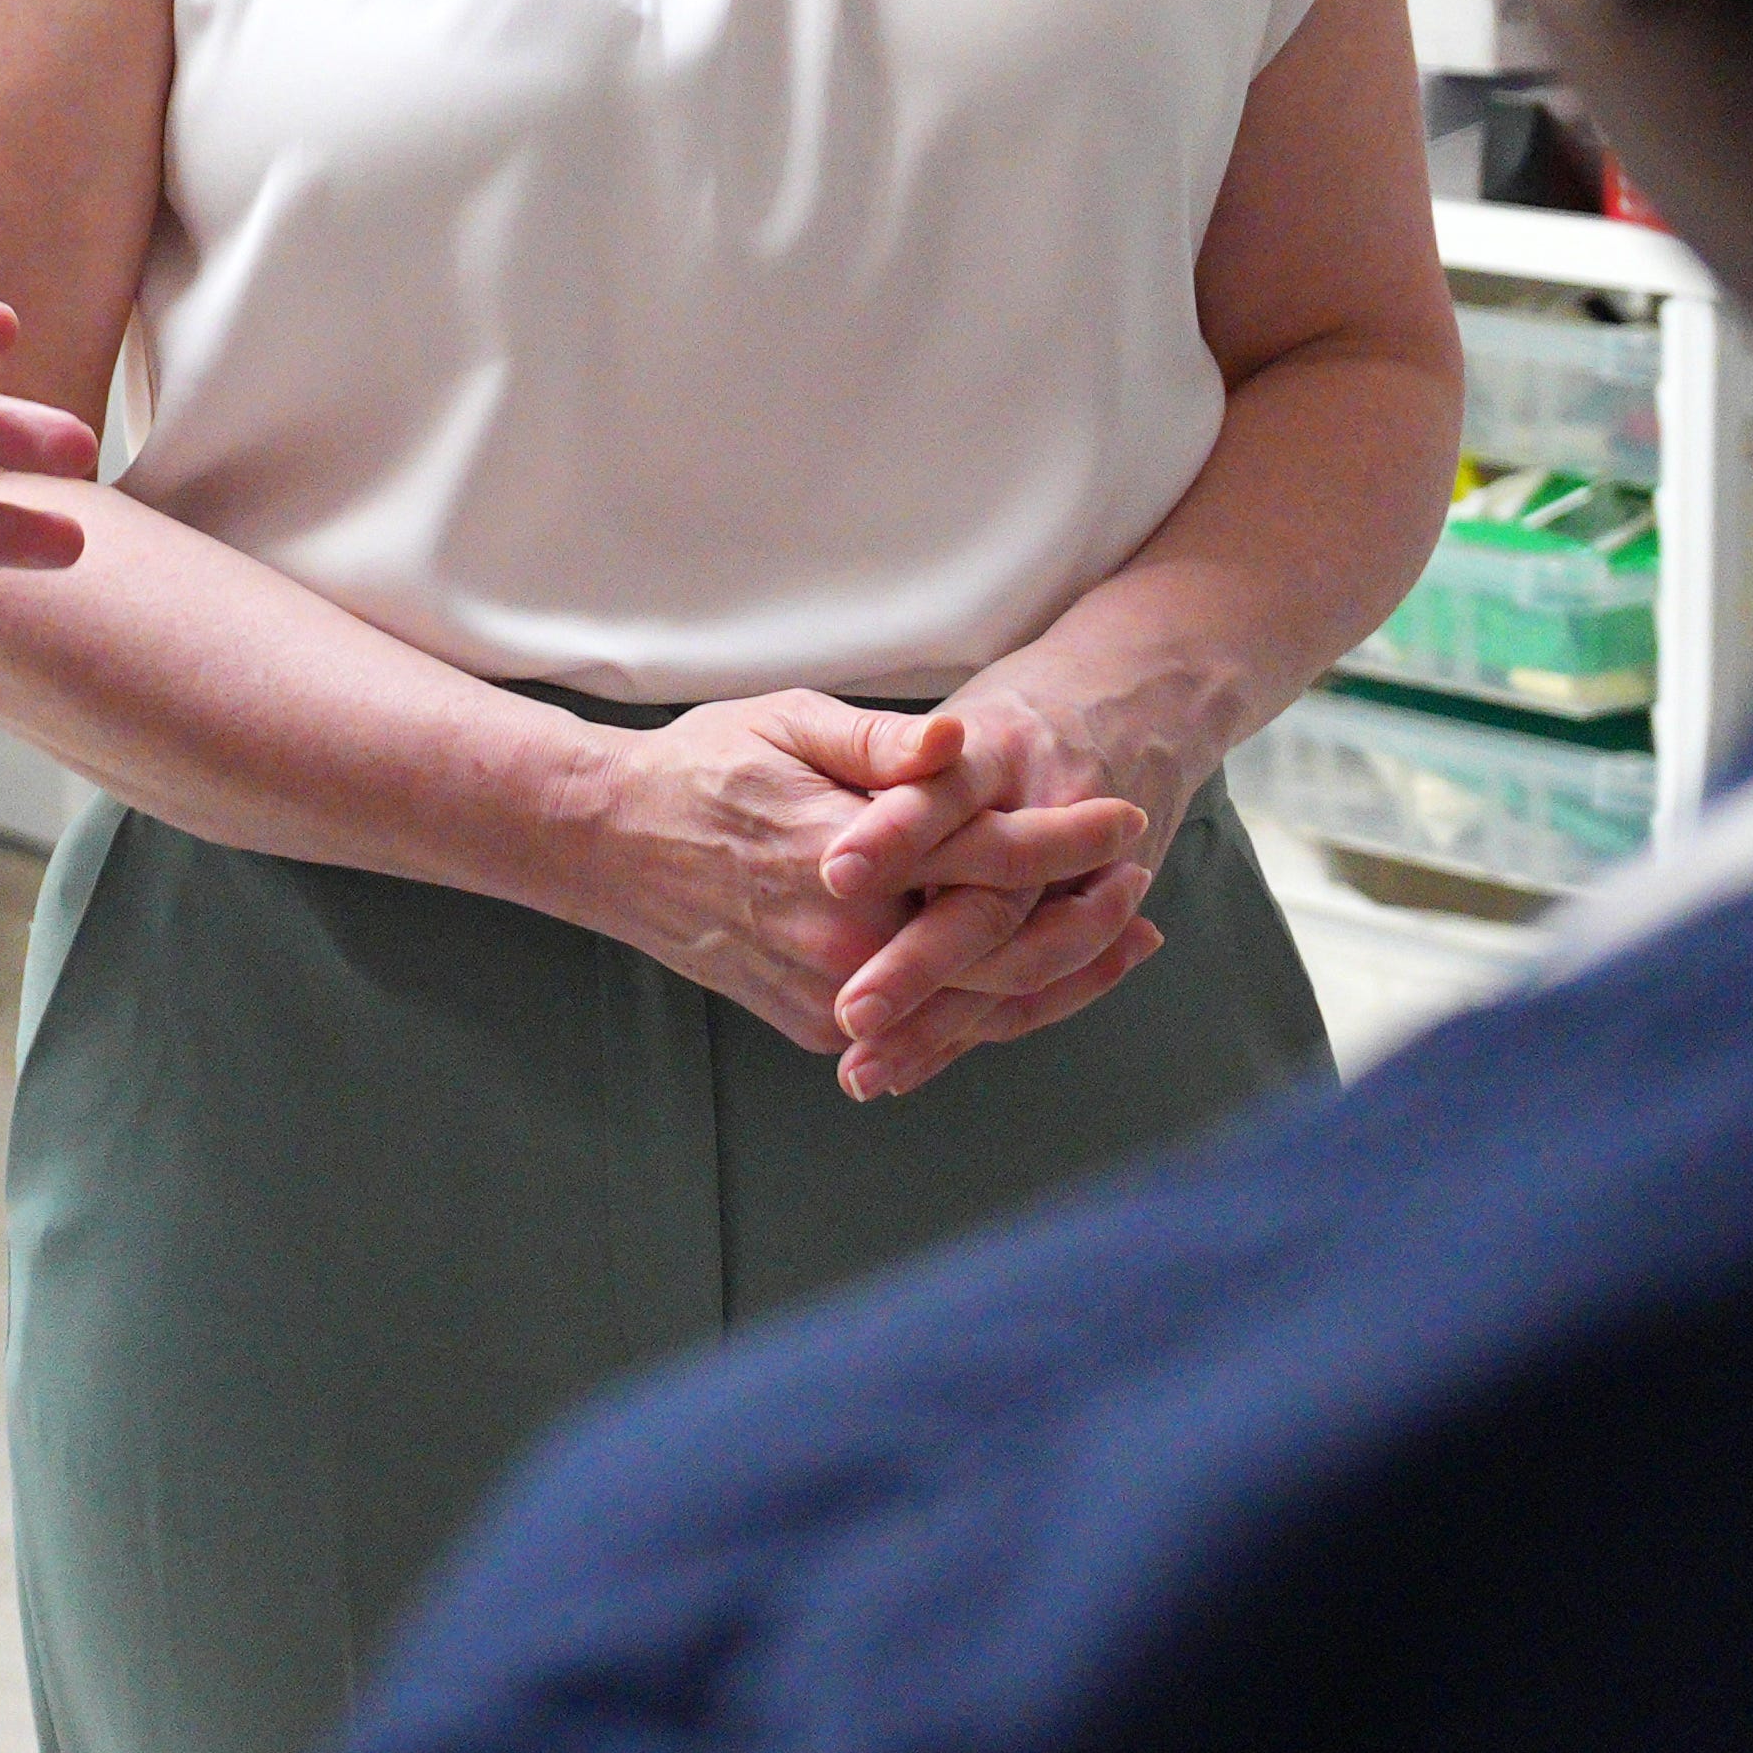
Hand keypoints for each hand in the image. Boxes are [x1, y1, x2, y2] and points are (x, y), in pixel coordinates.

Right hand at [564, 692, 1156, 1093]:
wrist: (609, 844)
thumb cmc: (704, 767)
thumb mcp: (789, 725)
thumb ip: (883, 746)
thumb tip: (960, 742)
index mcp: (846, 862)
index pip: (990, 858)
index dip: (1067, 838)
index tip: (1123, 814)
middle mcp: (845, 948)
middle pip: (1005, 954)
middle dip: (1086, 923)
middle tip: (1142, 884)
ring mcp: (832, 999)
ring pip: (977, 1008)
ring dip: (1059, 977)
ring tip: (1122, 939)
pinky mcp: (821, 1026)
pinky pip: (933, 1028)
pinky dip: (996, 1006)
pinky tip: (1040, 975)